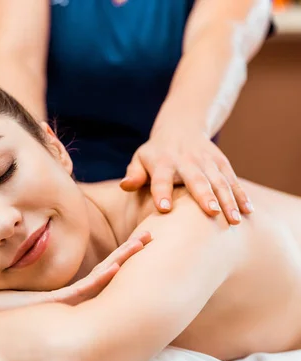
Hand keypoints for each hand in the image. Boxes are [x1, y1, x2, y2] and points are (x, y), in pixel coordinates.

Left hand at [0, 231, 151, 316]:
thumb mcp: (17, 267)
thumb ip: (30, 253)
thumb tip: (33, 228)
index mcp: (64, 289)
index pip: (98, 269)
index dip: (119, 253)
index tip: (136, 238)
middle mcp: (70, 296)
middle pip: (108, 272)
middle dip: (129, 253)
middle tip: (152, 235)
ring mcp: (65, 300)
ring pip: (103, 278)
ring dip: (123, 260)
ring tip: (142, 242)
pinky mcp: (56, 301)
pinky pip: (84, 287)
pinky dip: (102, 275)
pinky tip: (116, 265)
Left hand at [120, 133, 252, 224]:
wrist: (181, 127)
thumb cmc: (155, 154)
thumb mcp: (139, 159)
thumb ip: (133, 174)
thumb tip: (125, 186)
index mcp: (162, 162)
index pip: (160, 179)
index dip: (161, 193)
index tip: (164, 209)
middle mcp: (186, 161)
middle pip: (196, 179)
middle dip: (204, 196)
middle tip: (211, 213)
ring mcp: (206, 161)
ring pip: (218, 181)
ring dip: (227, 200)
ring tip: (234, 220)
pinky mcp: (221, 162)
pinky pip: (232, 180)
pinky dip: (241, 195)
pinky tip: (248, 212)